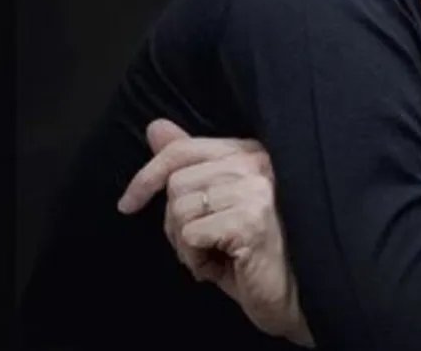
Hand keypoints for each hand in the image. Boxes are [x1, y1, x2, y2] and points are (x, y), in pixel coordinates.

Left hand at [117, 119, 314, 346]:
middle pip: (177, 184)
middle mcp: (256, 163)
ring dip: (186, 245)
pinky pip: (191, 235)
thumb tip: (156, 127)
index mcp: (249, 152)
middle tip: (203, 245)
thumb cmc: (253, 251)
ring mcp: (256, 190)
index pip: (182, 150)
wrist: (292, 293)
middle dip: (176, 224)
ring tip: (215, 255)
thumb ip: (190, 164)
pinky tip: (222, 266)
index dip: (147, 176)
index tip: (128, 203)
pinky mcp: (251, 219)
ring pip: (180, 210)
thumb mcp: (218, 205)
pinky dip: (196, 260)